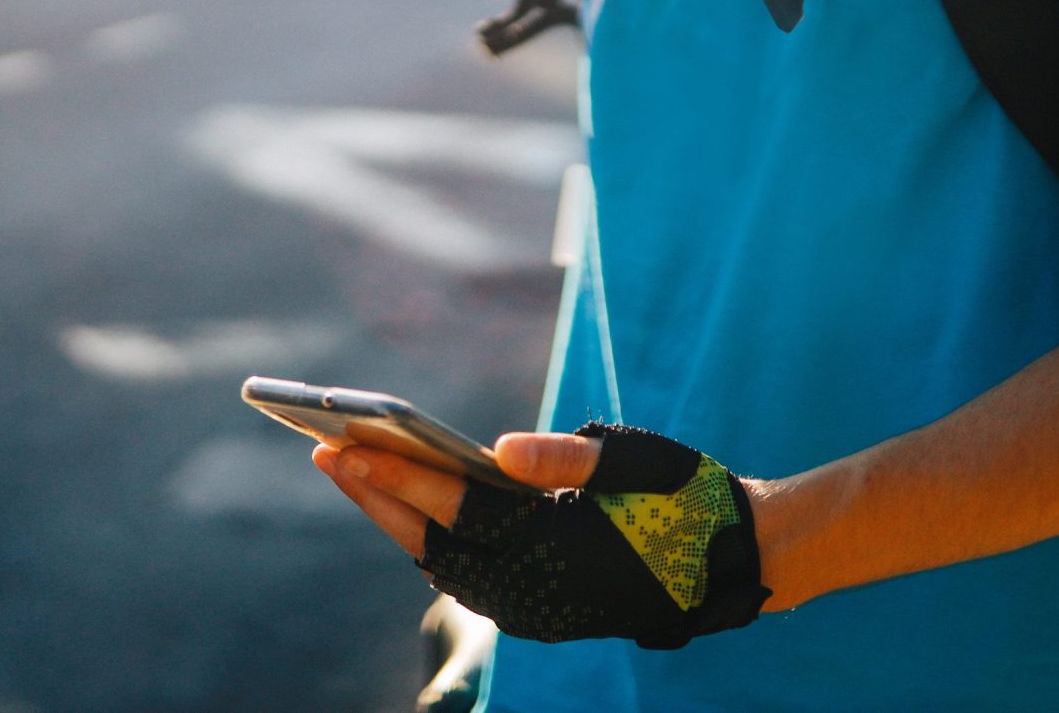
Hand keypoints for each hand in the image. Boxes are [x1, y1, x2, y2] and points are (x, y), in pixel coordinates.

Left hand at [313, 422, 770, 649]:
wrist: (735, 564)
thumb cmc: (686, 498)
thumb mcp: (638, 460)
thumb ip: (568, 456)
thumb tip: (497, 448)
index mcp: (558, 545)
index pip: (456, 509)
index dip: (397, 477)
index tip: (345, 447)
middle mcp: (539, 590)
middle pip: (434, 543)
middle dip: (376, 497)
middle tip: (323, 450)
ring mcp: (538, 609)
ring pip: (445, 564)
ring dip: (396, 519)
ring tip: (352, 470)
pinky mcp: (542, 611)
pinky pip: (468, 576)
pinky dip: (431, 540)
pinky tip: (407, 506)